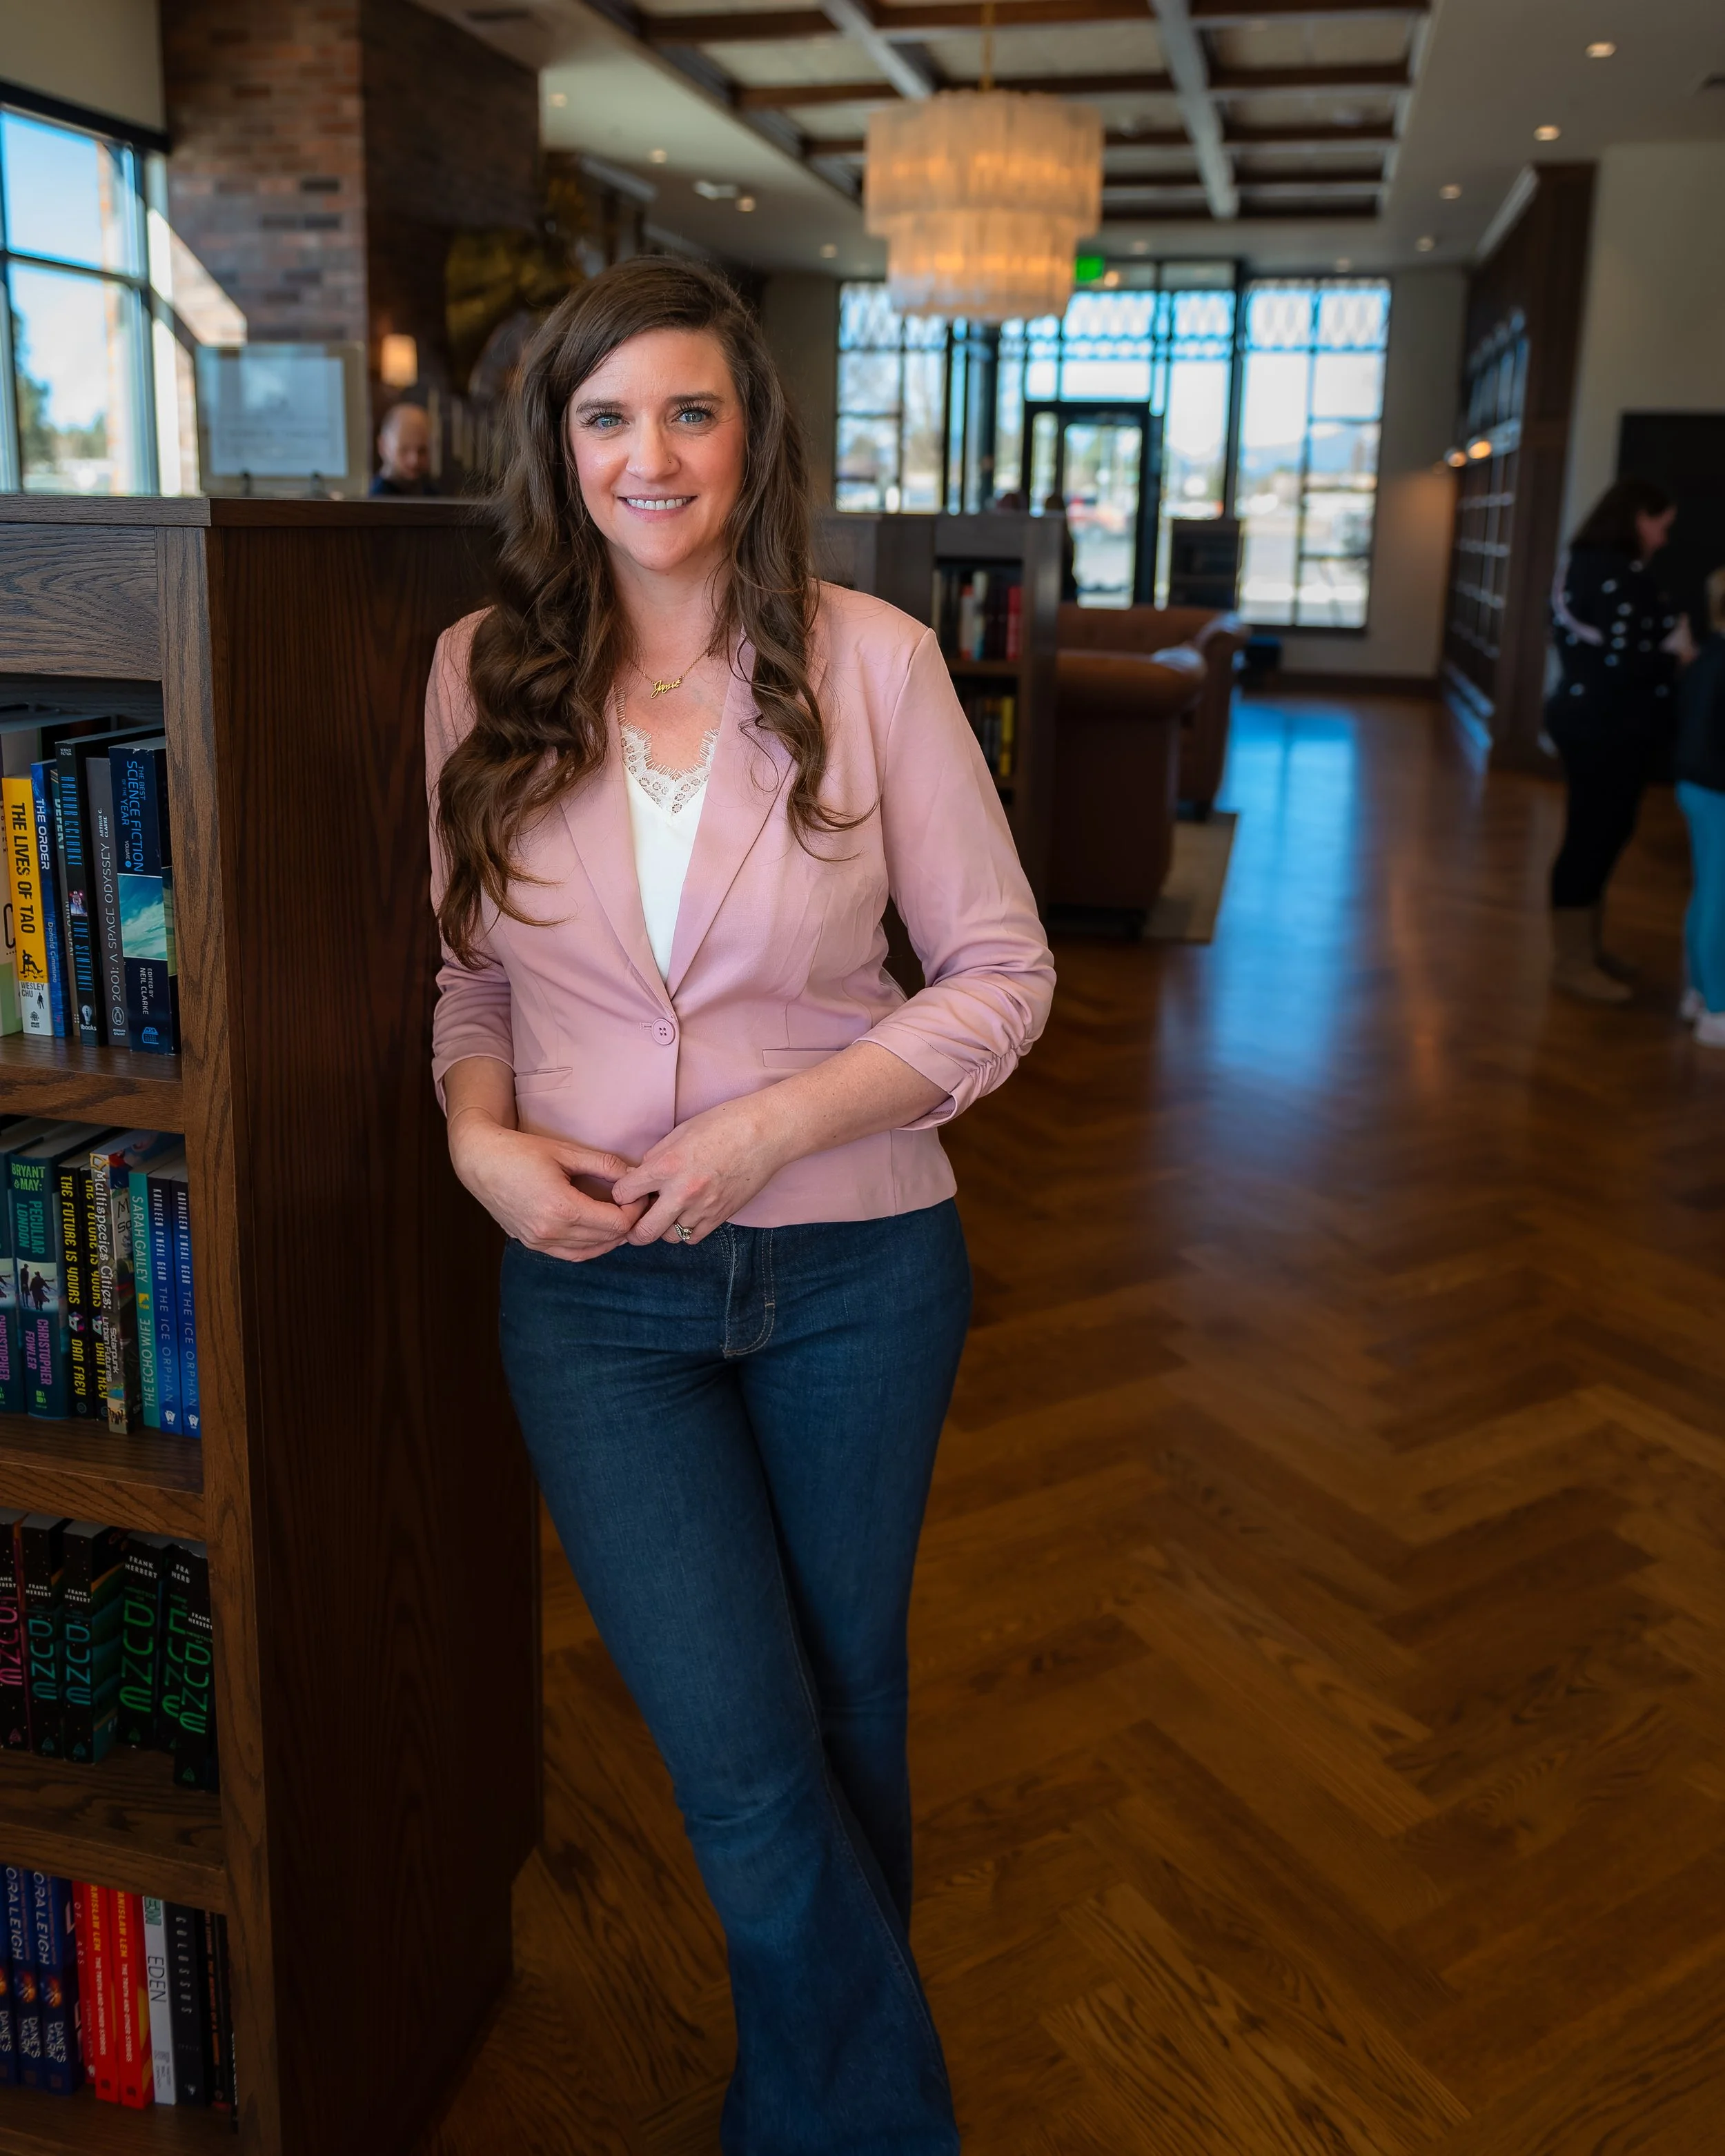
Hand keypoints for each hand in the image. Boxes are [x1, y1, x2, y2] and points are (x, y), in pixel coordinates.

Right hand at [449, 1112, 646, 1261]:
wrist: (480, 1162)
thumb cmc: (520, 1151)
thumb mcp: (566, 1152)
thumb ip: (604, 1164)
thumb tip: (634, 1174)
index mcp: (562, 1208)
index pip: (616, 1223)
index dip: (634, 1211)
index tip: (639, 1195)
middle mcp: (551, 1231)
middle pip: (607, 1239)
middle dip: (627, 1223)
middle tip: (636, 1205)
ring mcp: (539, 1242)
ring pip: (592, 1251)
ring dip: (611, 1238)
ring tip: (622, 1217)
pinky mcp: (532, 1245)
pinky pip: (571, 1255)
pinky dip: (591, 1247)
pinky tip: (599, 1232)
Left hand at [611, 1093, 789, 1245]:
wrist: (765, 1134)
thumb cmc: (723, 1124)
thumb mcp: (680, 1133)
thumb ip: (656, 1158)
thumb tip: (639, 1178)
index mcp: (666, 1166)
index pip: (623, 1194)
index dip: (621, 1193)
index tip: (628, 1190)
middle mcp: (682, 1193)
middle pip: (642, 1232)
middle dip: (633, 1228)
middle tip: (636, 1218)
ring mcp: (702, 1209)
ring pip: (668, 1237)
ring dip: (663, 1227)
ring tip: (668, 1211)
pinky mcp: (720, 1217)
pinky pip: (693, 1238)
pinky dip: (686, 1230)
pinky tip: (688, 1214)